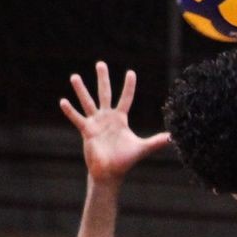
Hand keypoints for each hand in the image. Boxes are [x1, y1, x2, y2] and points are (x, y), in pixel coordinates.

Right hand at [59, 62, 169, 182]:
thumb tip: (174, 138)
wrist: (110, 172)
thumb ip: (157, 141)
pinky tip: (63, 101)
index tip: (131, 72)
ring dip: (81, 90)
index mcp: (120, 119)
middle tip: (100, 63)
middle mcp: (107, 117)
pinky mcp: (87, 131)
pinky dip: (70, 111)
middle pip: (105, 93)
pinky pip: (77, 118)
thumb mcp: (143, 148)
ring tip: (74, 76)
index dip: (129, 86)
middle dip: (103, 79)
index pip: (126, 98)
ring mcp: (96, 123)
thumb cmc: (125, 160)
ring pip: (88, 102)